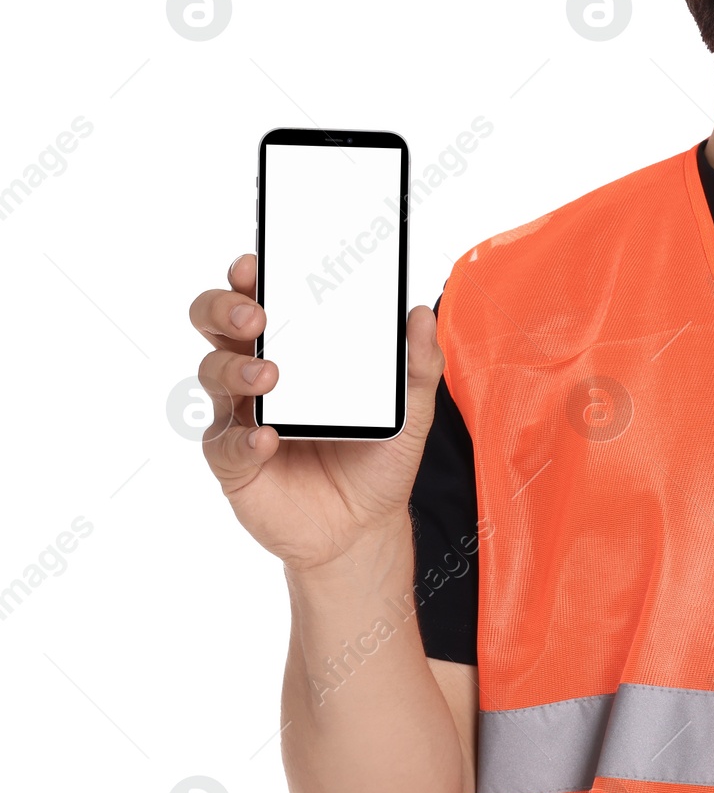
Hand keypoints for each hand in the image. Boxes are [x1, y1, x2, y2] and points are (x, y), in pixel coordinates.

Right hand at [190, 253, 444, 572]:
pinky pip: (225, 445)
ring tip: (270, 376)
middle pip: (216, 325)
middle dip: (224, 308)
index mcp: (293, 352)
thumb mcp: (411, 412)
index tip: (256, 263)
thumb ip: (419, 365)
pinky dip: (242, 438)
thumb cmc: (378, 460)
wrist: (364, 529)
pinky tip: (266, 437)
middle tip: (255, 315)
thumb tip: (423, 314)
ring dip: (236, 368)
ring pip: (212, 373)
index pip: (259, 301)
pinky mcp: (235, 463)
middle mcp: (257, 377)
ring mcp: (240, 417)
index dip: (248, 278)